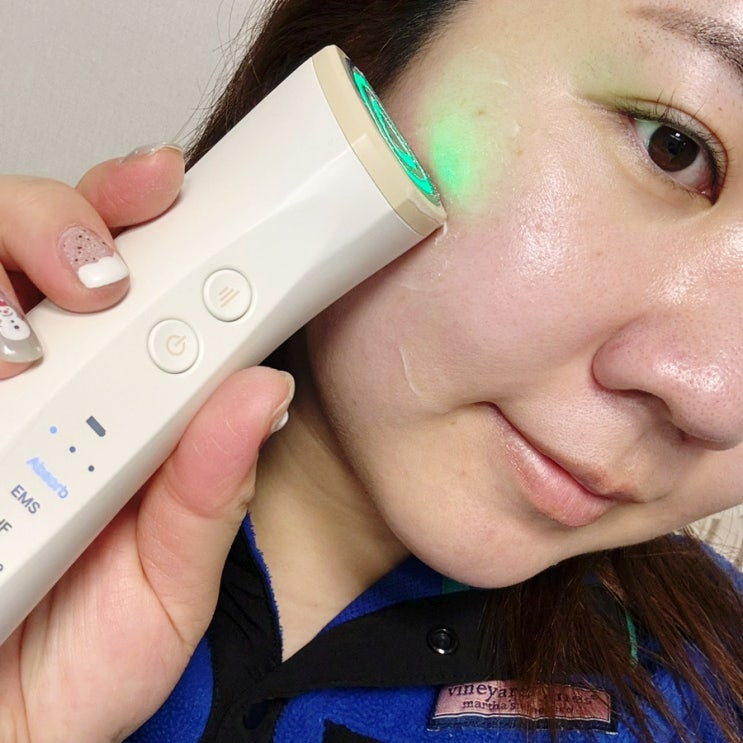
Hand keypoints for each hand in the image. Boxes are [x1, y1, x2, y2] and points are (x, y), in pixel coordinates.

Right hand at [0, 149, 293, 740]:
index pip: (132, 279)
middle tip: (95, 278)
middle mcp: (37, 384)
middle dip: (57, 228)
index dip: (143, 215)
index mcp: (119, 403)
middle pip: (29, 249)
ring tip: (18, 347)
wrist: (4, 728)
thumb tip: (262, 392)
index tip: (167, 184)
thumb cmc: (81, 657)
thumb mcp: (168, 581)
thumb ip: (210, 492)